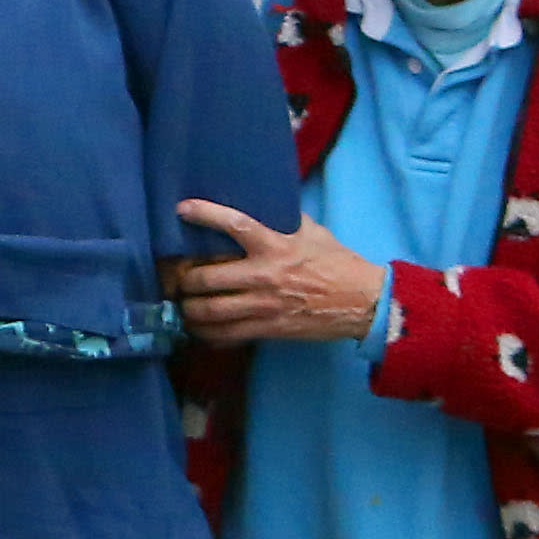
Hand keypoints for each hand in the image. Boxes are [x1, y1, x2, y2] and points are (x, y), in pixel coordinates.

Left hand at [171, 201, 383, 347]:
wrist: (361, 301)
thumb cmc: (336, 262)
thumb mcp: (311, 231)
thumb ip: (283, 220)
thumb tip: (263, 203)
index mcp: (275, 245)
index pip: (234, 224)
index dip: (205, 215)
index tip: (182, 209)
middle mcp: (264, 275)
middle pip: (207, 278)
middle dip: (184, 280)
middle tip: (177, 278)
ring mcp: (264, 305)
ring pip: (210, 311)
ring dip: (189, 309)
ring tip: (183, 305)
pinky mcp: (268, 329)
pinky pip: (226, 335)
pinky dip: (207, 333)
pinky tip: (200, 329)